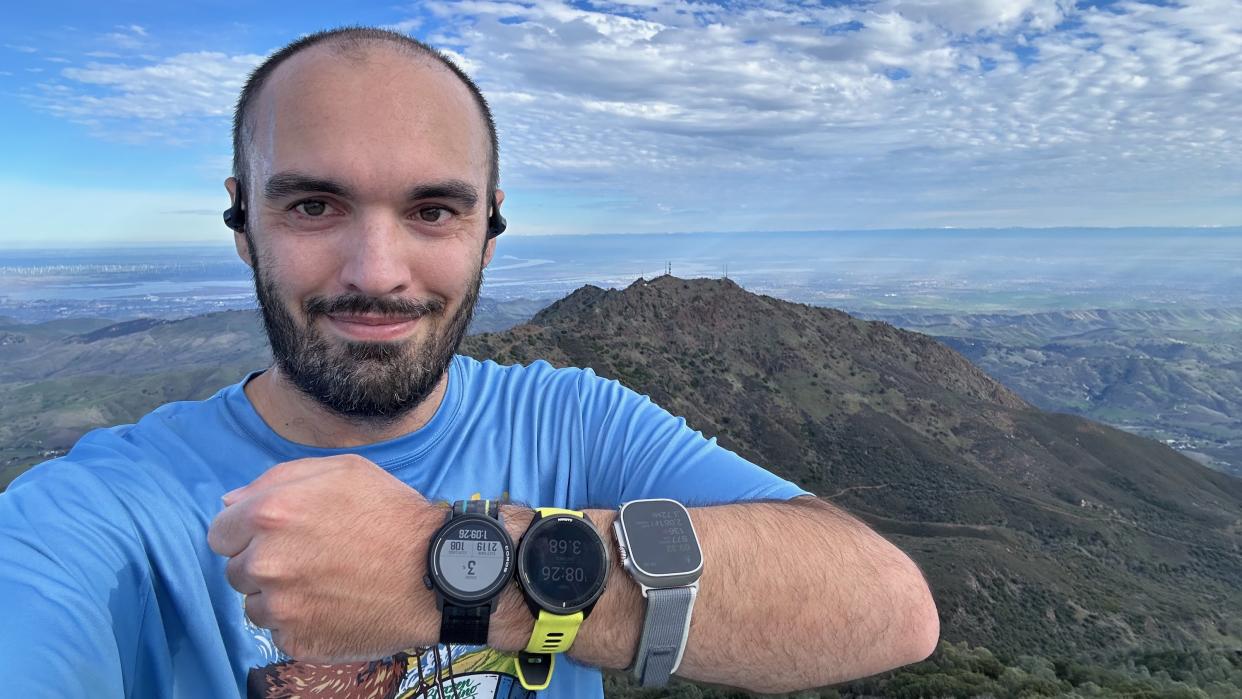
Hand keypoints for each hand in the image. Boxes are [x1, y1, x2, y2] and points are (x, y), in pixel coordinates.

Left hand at [208, 454, 439, 661]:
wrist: (435, 571)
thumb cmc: (393, 515)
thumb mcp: (344, 471)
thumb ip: (279, 478)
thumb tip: (230, 501)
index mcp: (269, 513)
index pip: (220, 532)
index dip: (247, 532)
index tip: (277, 535)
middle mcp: (265, 561)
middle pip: (236, 570)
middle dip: (264, 563)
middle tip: (311, 557)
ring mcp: (279, 607)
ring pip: (255, 604)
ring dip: (280, 596)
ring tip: (325, 583)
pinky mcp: (296, 641)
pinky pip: (280, 632)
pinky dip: (301, 622)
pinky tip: (334, 606)